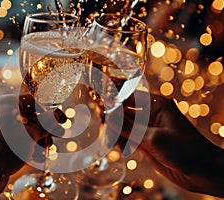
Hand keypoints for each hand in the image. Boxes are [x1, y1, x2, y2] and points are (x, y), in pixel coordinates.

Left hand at [0, 93, 54, 192]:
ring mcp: (0, 125)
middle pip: (32, 116)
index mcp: (8, 103)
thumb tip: (55, 116)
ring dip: (40, 139)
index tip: (63, 121)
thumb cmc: (5, 148)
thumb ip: (46, 123)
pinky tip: (39, 157)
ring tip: (47, 150)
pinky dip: (29, 145)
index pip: (35, 101)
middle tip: (57, 136)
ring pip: (26, 128)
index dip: (51, 111)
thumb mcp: (31, 134)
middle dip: (46, 129)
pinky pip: (18, 137)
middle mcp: (3, 111)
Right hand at [109, 91, 223, 197]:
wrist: (202, 172)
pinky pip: (129, 138)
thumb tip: (109, 117)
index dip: (114, 100)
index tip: (99, 103)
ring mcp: (149, 129)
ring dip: (115, 131)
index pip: (130, 97)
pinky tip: (114, 144)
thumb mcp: (154, 138)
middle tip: (101, 124)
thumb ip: (130, 128)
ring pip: (126, 126)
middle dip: (113, 118)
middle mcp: (151, 115)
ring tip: (106, 137)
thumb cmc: (184, 149)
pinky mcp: (147, 143)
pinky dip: (121, 141)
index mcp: (157, 105)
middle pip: (126, 112)